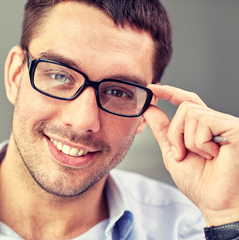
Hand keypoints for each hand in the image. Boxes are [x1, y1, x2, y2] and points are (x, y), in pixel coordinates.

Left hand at [143, 84, 238, 225]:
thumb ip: (162, 130)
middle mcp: (216, 122)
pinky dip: (200, 142)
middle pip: (185, 108)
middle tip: (182, 154)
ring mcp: (226, 124)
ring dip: (187, 140)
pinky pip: (203, 121)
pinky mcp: (234, 127)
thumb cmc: (199, 182)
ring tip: (203, 157)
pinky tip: (214, 155)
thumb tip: (150, 109)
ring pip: (191, 113)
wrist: (215, 202)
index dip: (170, 92)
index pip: (187, 101)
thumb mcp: (172, 152)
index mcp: (203, 128)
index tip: (153, 87)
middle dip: (175, 133)